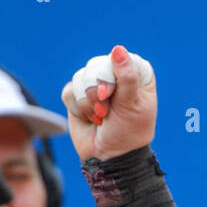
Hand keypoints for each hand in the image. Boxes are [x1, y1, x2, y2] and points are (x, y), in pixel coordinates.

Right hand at [60, 44, 156, 161]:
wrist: (109, 158)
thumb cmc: (128, 132)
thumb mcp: (132, 105)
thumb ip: (126, 77)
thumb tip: (117, 49)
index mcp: (136, 73)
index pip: (120, 58)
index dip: (113, 76)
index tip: (116, 95)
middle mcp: (116, 75)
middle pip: (96, 65)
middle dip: (98, 91)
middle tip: (106, 111)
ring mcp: (95, 84)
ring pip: (80, 77)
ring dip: (88, 103)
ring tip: (101, 117)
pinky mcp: (78, 95)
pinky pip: (69, 91)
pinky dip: (78, 108)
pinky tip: (91, 118)